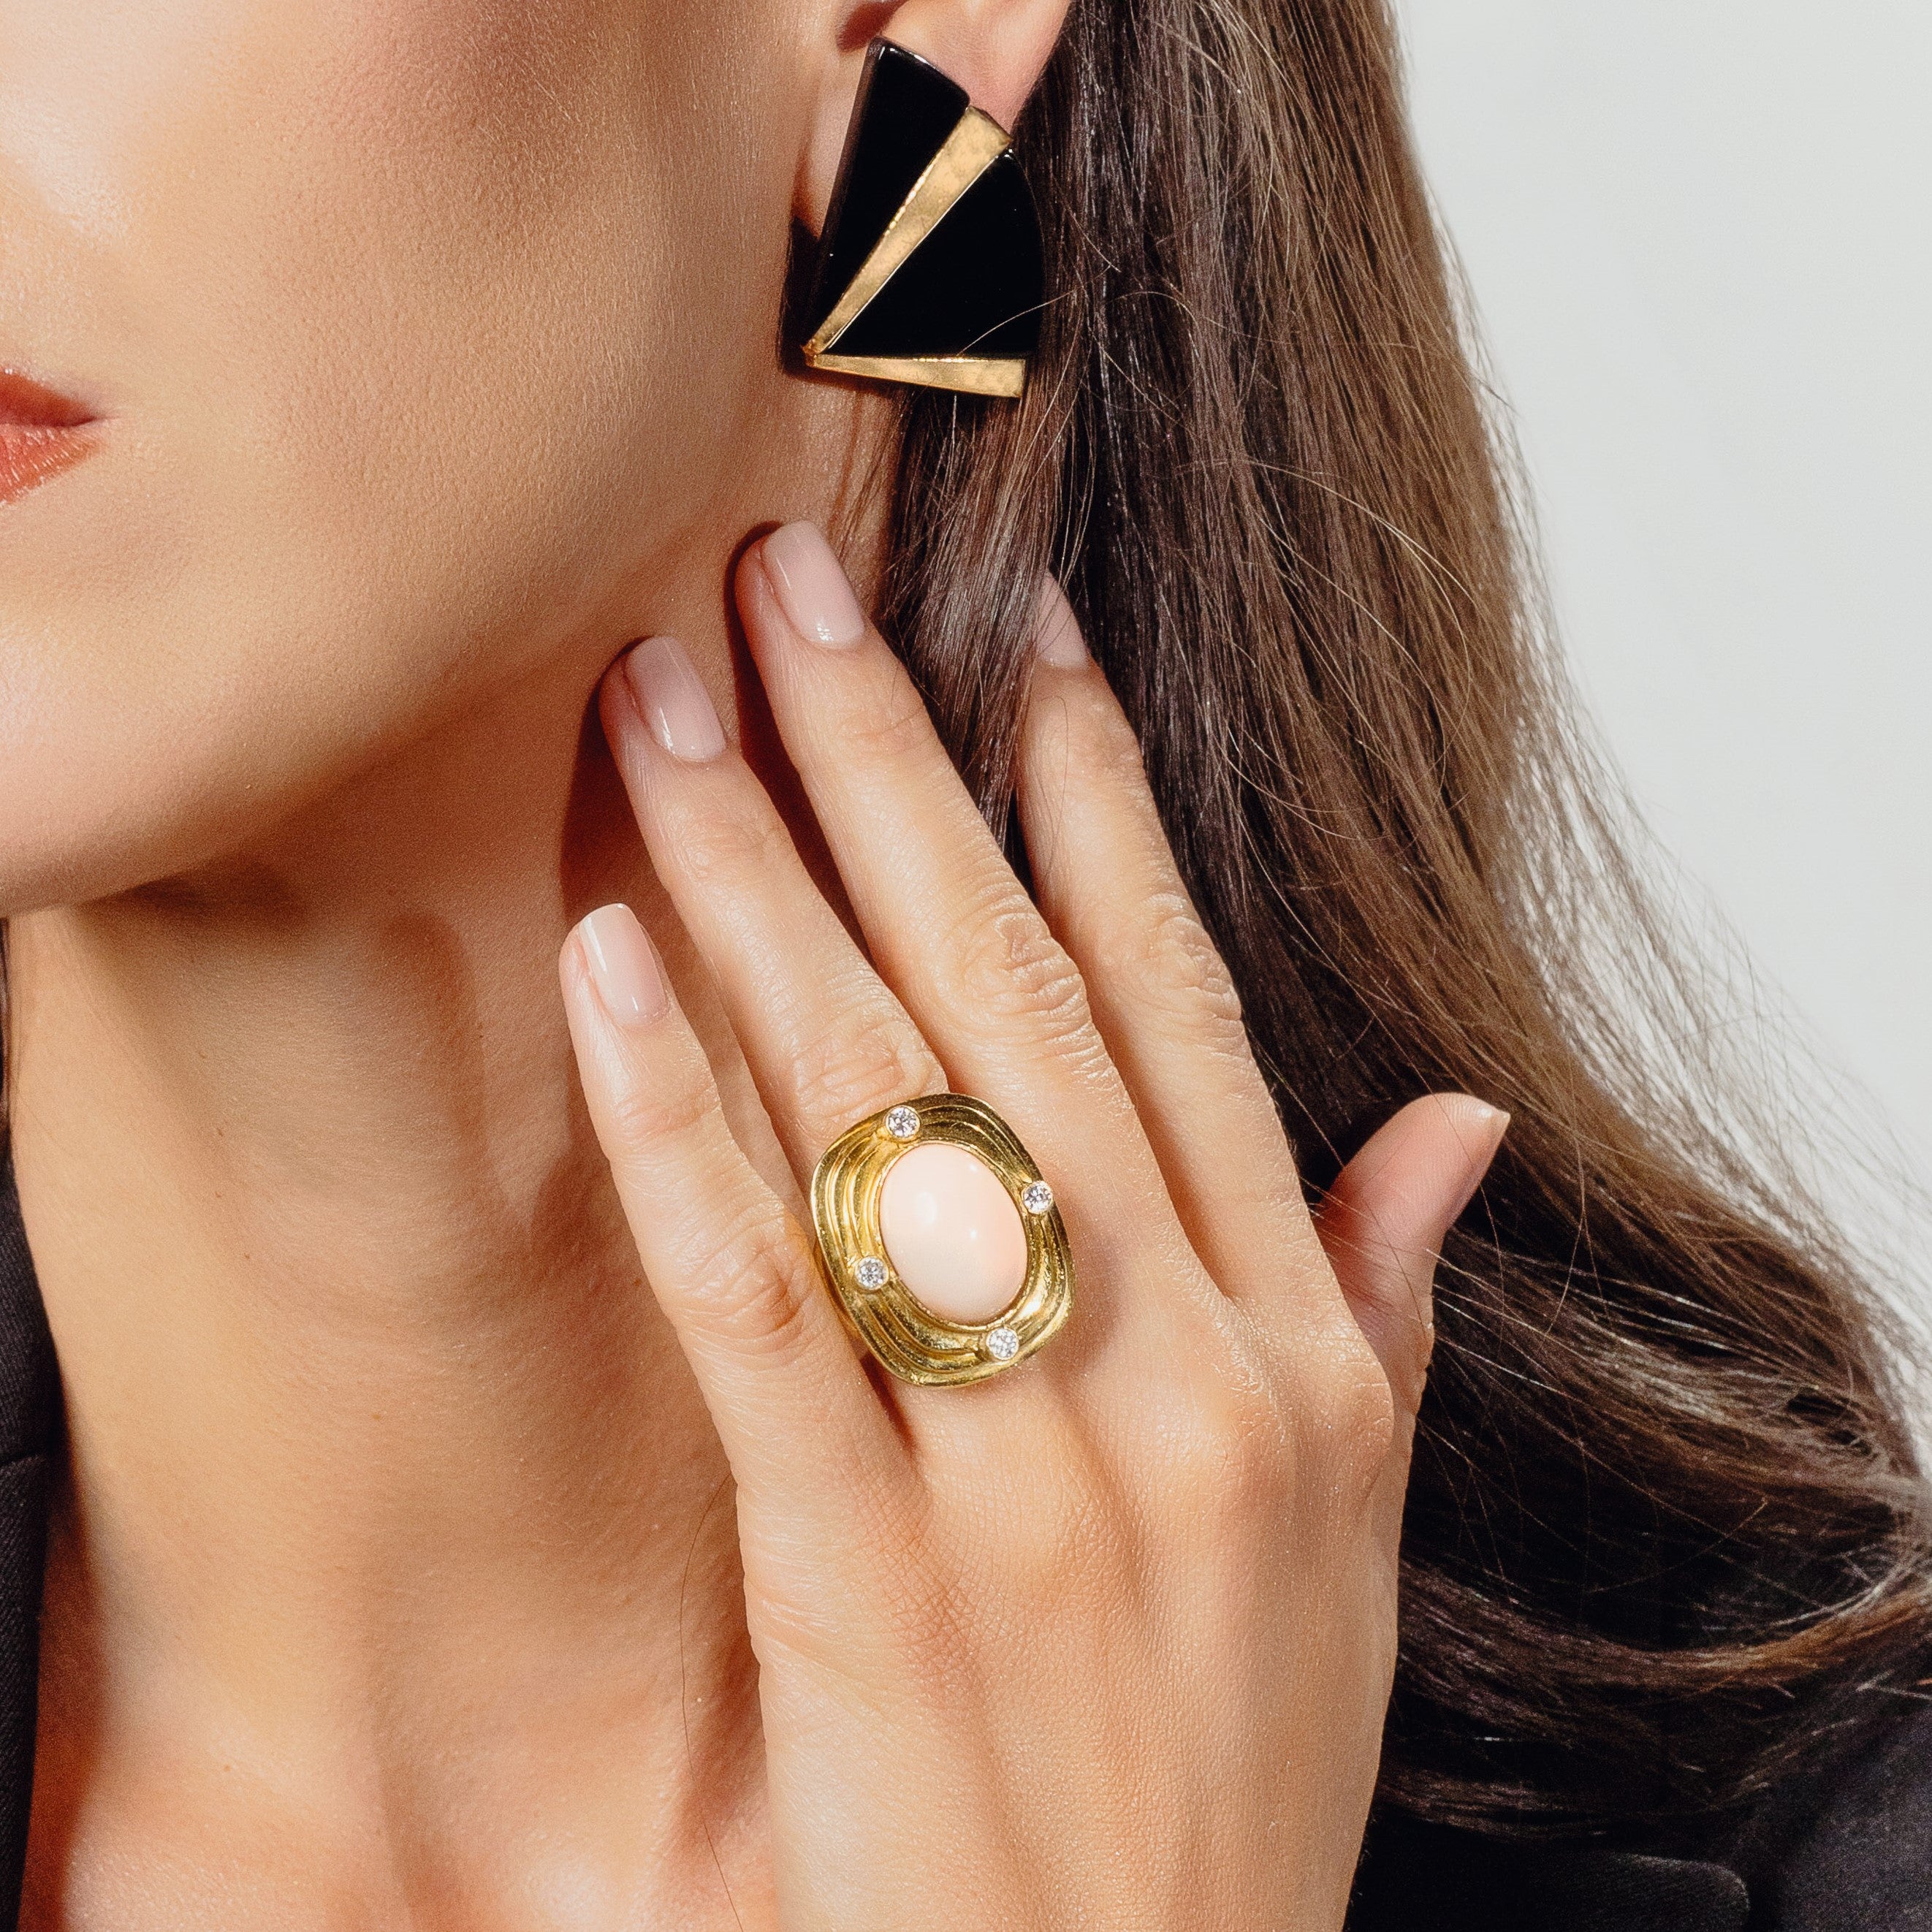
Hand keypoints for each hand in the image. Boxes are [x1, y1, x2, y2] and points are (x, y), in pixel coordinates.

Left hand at [558, 523, 1506, 1930]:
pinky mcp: (874, 1577)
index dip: (1101, 808)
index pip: (1186, 1011)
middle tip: (788, 585)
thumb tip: (1462, 1124)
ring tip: (666, 707)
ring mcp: (1031, 1470)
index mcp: (1298, 1352)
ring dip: (757, 884)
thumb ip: (1386, 1307)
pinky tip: (606, 967)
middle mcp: (1181, 1372)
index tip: (1024, 640)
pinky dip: (682, 1127)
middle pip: (1010, 1001)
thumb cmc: (1239, 1773)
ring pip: (877, 1108)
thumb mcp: (1361, 1539)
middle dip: (888, 770)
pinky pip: (764, 1307)